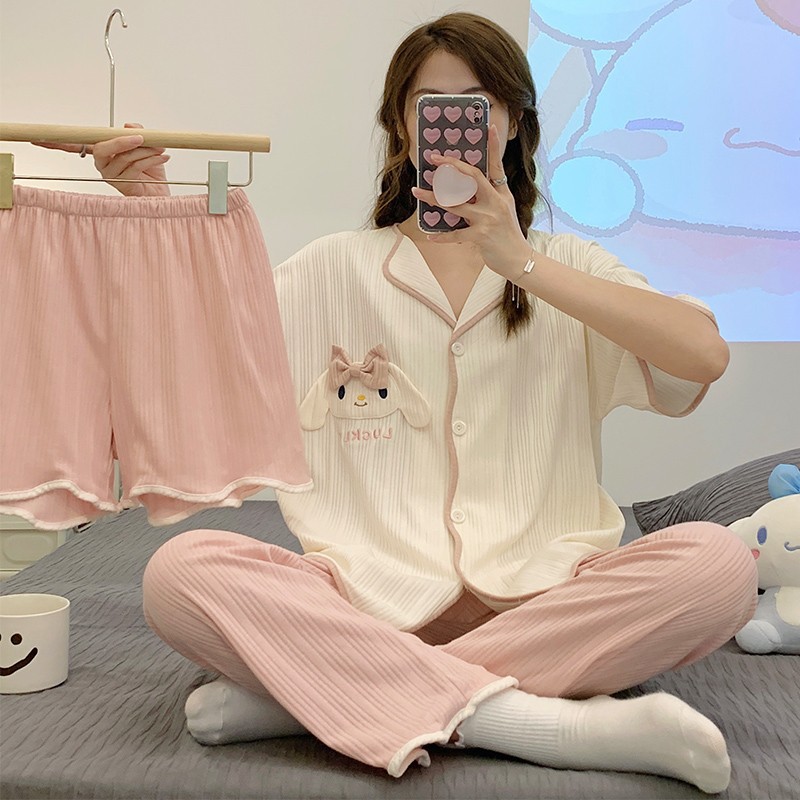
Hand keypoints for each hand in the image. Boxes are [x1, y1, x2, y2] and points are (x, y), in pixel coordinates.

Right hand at [31, 122, 170, 196]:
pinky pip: (134, 166)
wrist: (162, 194)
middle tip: (141, 137)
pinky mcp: (122, 184)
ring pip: (125, 157)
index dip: (56, 141)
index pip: (75, 144)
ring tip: (161, 150)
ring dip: (146, 151)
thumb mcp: (147, 145)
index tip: (36, 139)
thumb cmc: (152, 172)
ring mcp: (110, 175)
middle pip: (102, 147)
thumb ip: (136, 132)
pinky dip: (152, 159)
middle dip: (122, 141)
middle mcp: (102, 163)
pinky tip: (163, 157)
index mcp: (103, 151)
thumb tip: (128, 126)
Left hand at [411, 124, 530, 279]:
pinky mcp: (481, 236)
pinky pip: (456, 234)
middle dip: (451, 167)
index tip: (489, 126)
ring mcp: (488, 218)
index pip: (496, 165)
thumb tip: (464, 191)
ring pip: (455, 204)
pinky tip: (430, 236)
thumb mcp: (504, 211)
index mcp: (502, 194)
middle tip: (434, 159)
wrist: (519, 259)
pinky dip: (442, 237)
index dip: (493, 145)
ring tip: (417, 192)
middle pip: (472, 177)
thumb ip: (487, 199)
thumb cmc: (508, 236)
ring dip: (433, 198)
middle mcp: (495, 202)